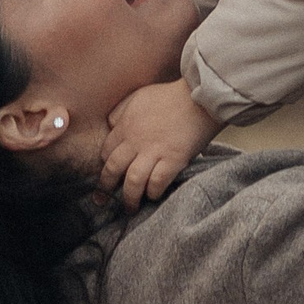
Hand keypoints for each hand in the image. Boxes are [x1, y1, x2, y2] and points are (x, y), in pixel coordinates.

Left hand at [100, 76, 219, 210]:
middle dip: (106, 188)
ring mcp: (154, 151)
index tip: (107, 176)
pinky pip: (157, 183)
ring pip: (132, 181)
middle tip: (103, 200)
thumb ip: (121, 111)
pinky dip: (153, 192)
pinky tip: (154, 195)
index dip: (105, 166)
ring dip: (130, 198)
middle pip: (113, 169)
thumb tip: (110, 124)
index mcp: (125, 125)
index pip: (105, 152)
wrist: (200, 97)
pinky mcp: (173, 159)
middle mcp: (135, 141)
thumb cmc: (171, 96)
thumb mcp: (138, 96)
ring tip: (131, 207)